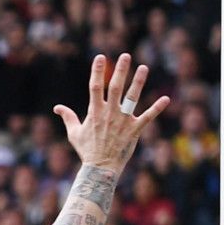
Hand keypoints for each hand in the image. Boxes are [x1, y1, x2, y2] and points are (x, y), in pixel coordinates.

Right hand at [53, 54, 168, 171]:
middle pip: (116, 87)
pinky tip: (166, 99)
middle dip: (120, 70)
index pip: (95, 87)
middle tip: (126, 56)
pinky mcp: (134, 130)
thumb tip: (57, 108)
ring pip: (132, 98)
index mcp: (95, 112)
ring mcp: (123, 121)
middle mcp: (109, 113)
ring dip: (138, 82)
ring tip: (144, 67)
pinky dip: (157, 108)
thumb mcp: (74, 133)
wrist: (100, 168)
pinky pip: (148, 117)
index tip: (100, 57)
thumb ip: (68, 117)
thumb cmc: (87, 150)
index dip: (97, 71)